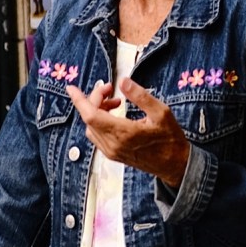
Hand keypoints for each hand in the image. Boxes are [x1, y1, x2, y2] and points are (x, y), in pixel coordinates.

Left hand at [67, 77, 190, 187]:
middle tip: (111, 89)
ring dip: (97, 110)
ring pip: (91, 127)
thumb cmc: (170, 139)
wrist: (174, 165)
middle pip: (90, 118)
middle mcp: (113, 144)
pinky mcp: (113, 155)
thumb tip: (123, 81)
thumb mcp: (162, 112)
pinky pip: (97, 135)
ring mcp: (111, 151)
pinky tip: (114, 115)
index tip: (71, 88)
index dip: (79, 100)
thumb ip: (141, 96)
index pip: (91, 115)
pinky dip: (99, 121)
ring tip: (115, 102)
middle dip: (95, 99)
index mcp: (124, 133)